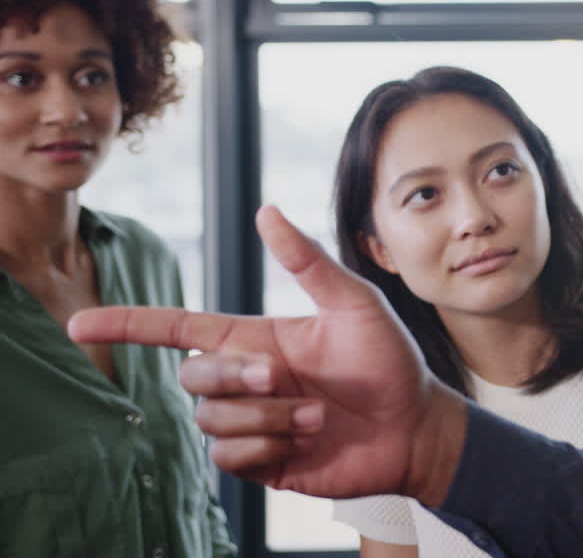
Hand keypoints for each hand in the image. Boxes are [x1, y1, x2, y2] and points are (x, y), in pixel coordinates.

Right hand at [68, 206, 466, 503]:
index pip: (177, 330)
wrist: (414, 426)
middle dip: (233, 378)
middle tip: (281, 379)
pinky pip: (228, 457)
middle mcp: (245, 380)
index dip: (128, 325)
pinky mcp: (260, 461)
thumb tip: (267, 210)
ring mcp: (250, 422)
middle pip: (192, 376)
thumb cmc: (389, 360)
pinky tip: (303, 441)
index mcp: (256, 338)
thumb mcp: (355, 304)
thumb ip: (309, 263)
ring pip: (211, 419)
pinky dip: (265, 447)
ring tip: (315, 415)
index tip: (80, 324)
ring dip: (265, 416)